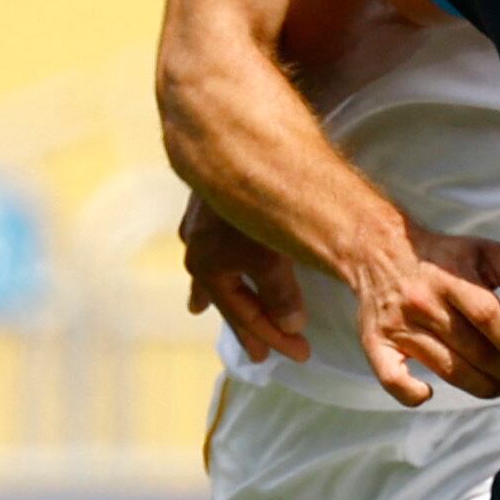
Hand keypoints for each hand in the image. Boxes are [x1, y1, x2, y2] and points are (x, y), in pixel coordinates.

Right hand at [180, 191, 307, 362]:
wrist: (233, 144)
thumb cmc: (257, 204)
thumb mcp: (271, 255)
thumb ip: (280, 293)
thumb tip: (290, 325)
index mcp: (208, 267)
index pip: (245, 316)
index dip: (274, 338)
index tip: (301, 354)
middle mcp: (197, 250)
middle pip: (227, 299)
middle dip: (247, 326)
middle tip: (259, 354)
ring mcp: (200, 228)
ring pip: (212, 271)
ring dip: (218, 293)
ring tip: (199, 308)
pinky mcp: (211, 206)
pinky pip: (214, 244)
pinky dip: (215, 261)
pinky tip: (207, 256)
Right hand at [354, 223, 499, 405]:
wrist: (378, 250)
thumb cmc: (440, 257)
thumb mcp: (481, 253)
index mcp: (450, 278)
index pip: (487, 317)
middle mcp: (422, 303)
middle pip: (474, 350)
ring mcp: (398, 326)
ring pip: (446, 368)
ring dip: (480, 386)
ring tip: (499, 387)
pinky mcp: (376, 343)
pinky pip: (392, 379)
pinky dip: (410, 394)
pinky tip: (428, 394)